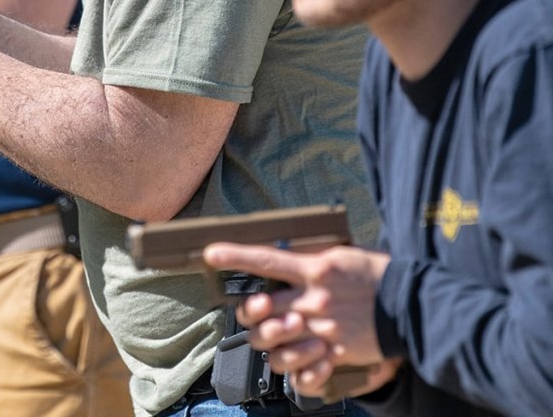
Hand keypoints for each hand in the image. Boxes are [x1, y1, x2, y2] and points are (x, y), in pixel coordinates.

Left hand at [203, 242, 394, 397]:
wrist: (413, 305)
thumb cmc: (377, 273)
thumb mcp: (342, 254)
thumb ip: (313, 257)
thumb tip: (289, 253)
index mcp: (315, 268)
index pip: (266, 260)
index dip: (234, 256)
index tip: (210, 253)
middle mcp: (313, 299)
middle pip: (260, 310)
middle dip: (247, 312)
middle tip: (253, 310)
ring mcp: (322, 328)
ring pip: (274, 343)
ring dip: (268, 341)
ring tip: (273, 336)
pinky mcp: (335, 352)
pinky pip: (303, 370)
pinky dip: (295, 370)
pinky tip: (297, 361)